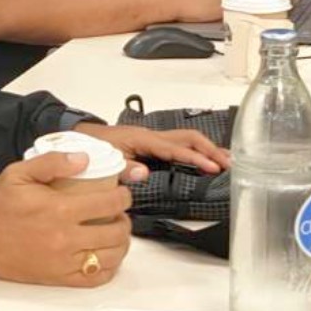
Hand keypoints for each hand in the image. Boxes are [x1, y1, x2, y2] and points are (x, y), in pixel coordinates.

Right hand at [0, 152, 133, 286]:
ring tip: (115, 234)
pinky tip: (105, 256)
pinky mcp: (59, 278)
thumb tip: (84, 159)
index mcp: (59, 210)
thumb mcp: (20, 172)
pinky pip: (95, 279)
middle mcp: (65, 238)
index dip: (123, 198)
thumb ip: (53, 162)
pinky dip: (108, 268)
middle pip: (115, 233)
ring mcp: (63, 261)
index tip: (122, 194)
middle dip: (124, 221)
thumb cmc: (0, 206)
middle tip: (119, 214)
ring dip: (120, 244)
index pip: (109, 204)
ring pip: (110, 258)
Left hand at [74, 121, 229, 173]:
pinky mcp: (152, 145)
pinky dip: (195, 151)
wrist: (81, 136)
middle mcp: (152, 136)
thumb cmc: (93, 147)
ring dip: (206, 149)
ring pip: (186, 140)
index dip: (196, 158)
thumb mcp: (105, 159)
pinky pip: (179, 145)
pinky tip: (204, 160)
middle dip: (210, 149)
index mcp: (143, 139)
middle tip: (229, 164)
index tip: (214, 168)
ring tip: (226, 161)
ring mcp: (153, 139)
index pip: (176, 148)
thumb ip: (123, 167)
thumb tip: (144, 173)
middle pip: (188, 138)